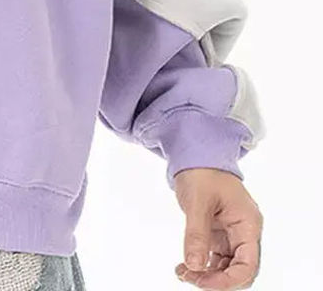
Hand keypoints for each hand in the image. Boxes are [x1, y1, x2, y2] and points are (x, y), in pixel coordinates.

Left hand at [173, 168, 262, 287]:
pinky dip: (201, 263)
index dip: (228, 280)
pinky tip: (185, 266)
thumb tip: (194, 265)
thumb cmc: (202, 171)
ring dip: (206, 273)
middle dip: (215, 279)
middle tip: (189, 278)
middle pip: (238, 269)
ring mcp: (231, 233)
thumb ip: (197, 234)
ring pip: (226, 265)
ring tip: (183, 272)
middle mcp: (243, 232)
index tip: (203, 282)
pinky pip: (215, 255)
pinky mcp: (218, 232)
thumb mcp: (198, 202)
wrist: (195, 152)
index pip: (248, 265)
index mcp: (248, 224)